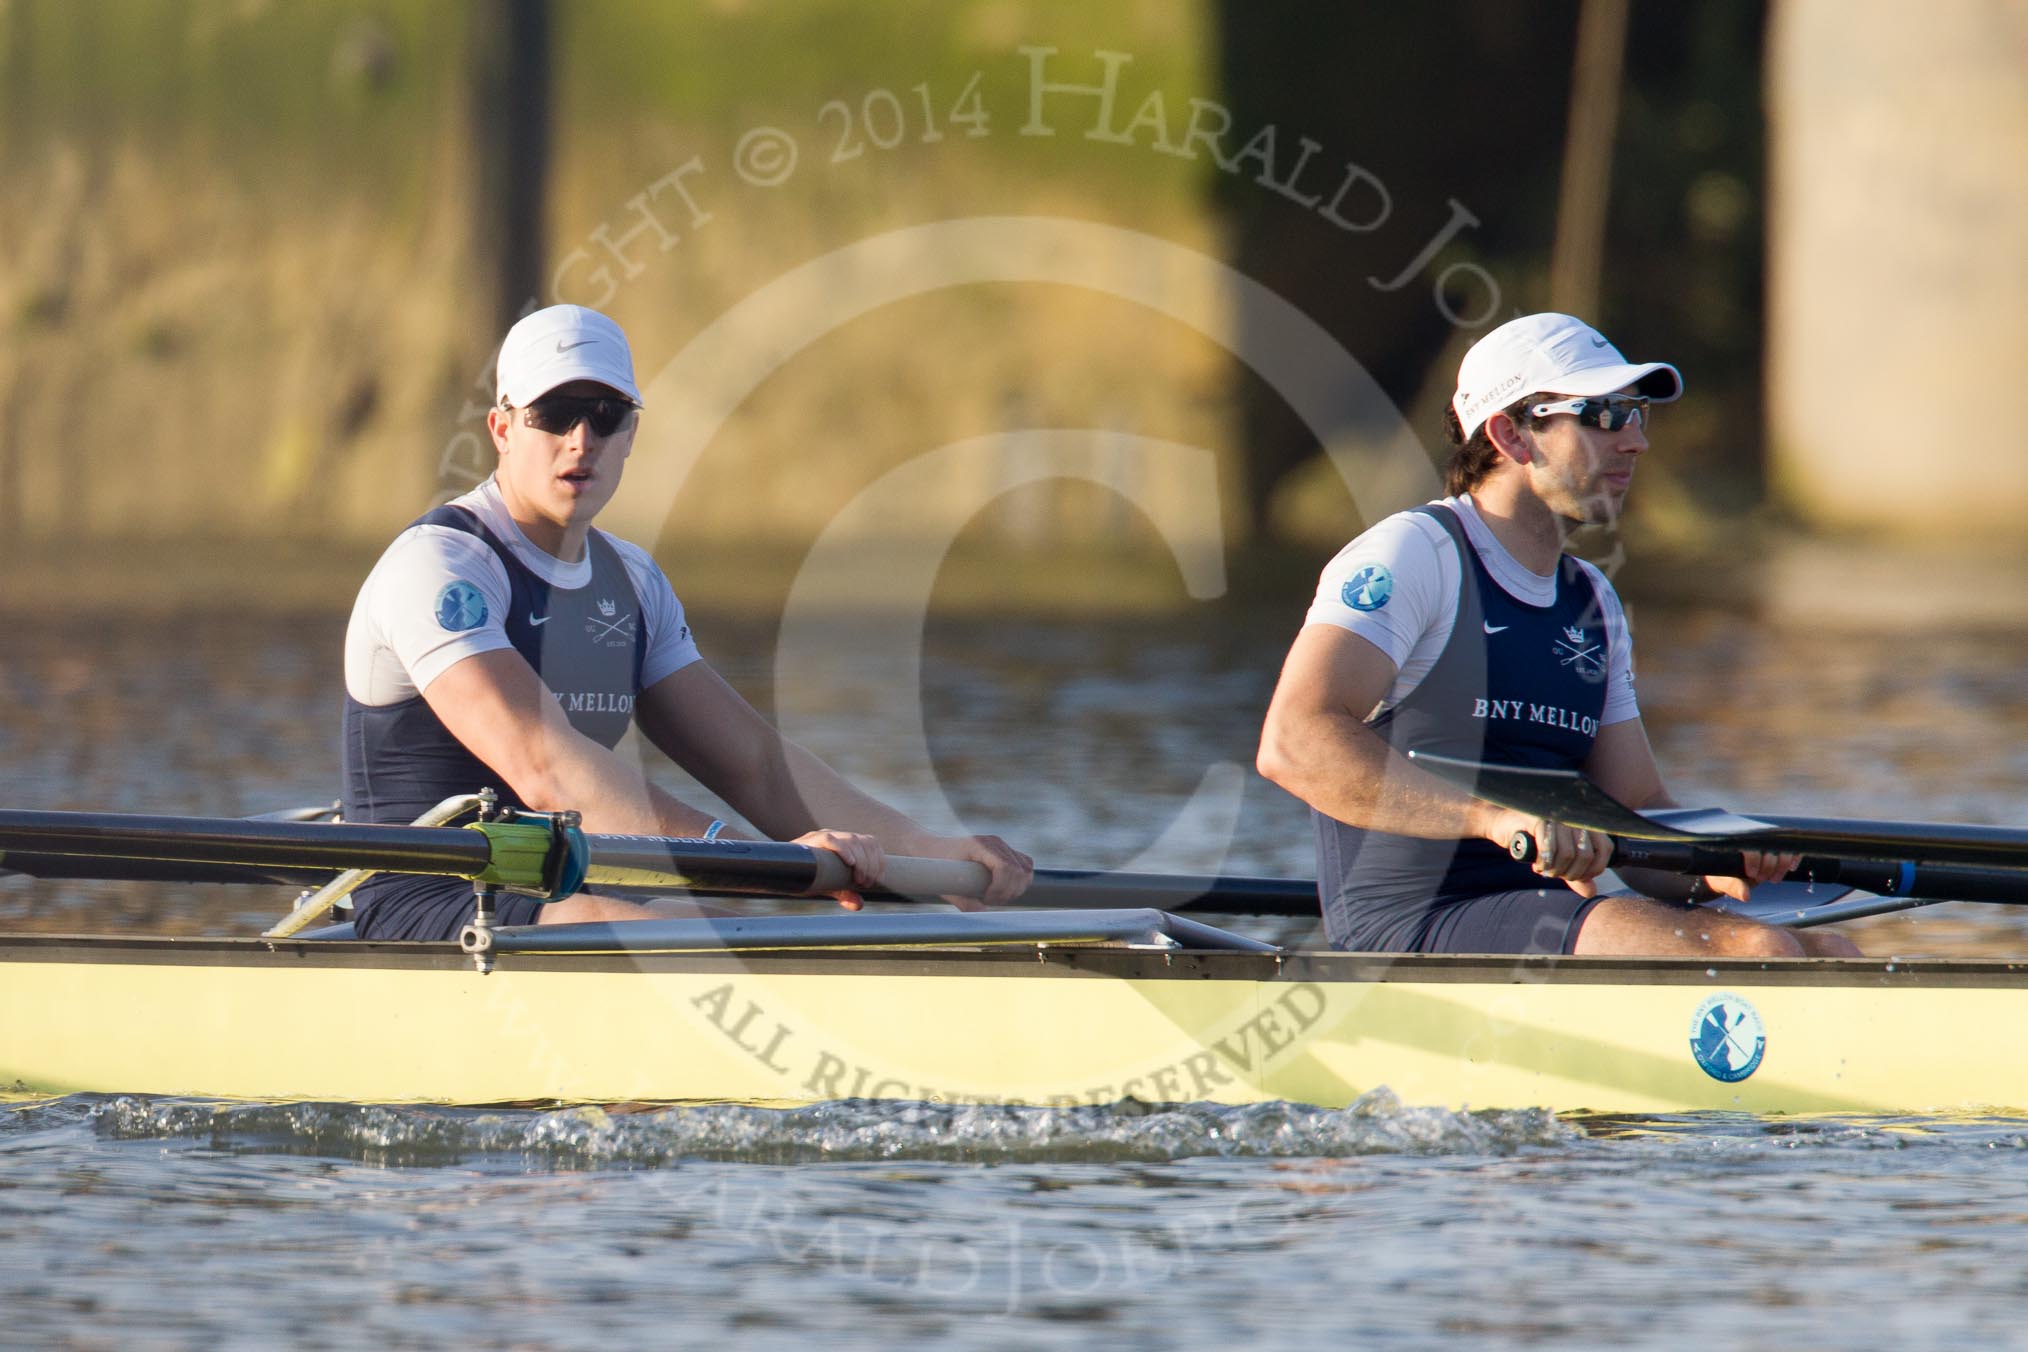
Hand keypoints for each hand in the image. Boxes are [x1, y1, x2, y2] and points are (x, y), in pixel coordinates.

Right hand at [792, 829, 884, 911]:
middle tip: (865, 884)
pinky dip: (843, 850)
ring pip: (851, 840)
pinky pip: (829, 839)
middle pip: (864, 842)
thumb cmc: (807, 877)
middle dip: (871, 864)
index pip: (870, 843)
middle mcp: (836, 836)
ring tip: (858, 880)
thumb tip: (858, 904)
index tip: (879, 879)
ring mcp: (822, 836)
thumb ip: (845, 893)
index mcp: (845, 843)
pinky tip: (850, 863)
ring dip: (861, 861)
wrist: (781, 873)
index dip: (879, 859)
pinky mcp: (809, 841)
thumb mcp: (830, 887)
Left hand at [927, 833, 1033, 910]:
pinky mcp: (1007, 851)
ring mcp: (1002, 845)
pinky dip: (1021, 882)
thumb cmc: (938, 868)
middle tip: (989, 901)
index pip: (1004, 866)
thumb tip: (982, 914)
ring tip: (996, 897)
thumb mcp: (947, 887)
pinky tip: (1004, 890)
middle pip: (1018, 870)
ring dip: (1016, 889)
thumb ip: (964, 902)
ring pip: (1025, 870)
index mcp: (979, 845)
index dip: (1000, 887)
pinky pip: (1026, 866)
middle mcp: (994, 842)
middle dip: (1008, 892)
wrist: (935, 851)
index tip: (987, 899)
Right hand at [1493, 811, 1613, 887]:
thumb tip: (1591, 892)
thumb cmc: (1534, 842)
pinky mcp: (1538, 819)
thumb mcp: (1559, 860)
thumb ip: (1577, 875)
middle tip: (1555, 874)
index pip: (1604, 849)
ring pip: (1567, 853)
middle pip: (1585, 855)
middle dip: (1570, 873)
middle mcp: (1575, 817)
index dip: (1592, 869)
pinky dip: (1543, 863)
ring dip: (1554, 870)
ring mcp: (1557, 817)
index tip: (1576, 876)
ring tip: (1545, 870)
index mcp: (1586, 823)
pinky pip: (1548, 848)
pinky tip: (1537, 865)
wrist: (1504, 825)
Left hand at [1700, 849, 1800, 903]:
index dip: (1753, 859)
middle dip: (1769, 865)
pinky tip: (1792, 868)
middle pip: (1769, 844)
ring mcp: (1765, 842)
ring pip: (1782, 846)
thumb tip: (1746, 896)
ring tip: (1773, 879)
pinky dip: (1794, 857)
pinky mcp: (1777, 847)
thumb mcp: (1724, 882)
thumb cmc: (1722, 876)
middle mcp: (1751, 838)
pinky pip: (1791, 847)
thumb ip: (1733, 886)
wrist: (1727, 874)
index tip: (1751, 874)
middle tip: (1762, 879)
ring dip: (1782, 864)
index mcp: (1736, 842)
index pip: (1749, 844)